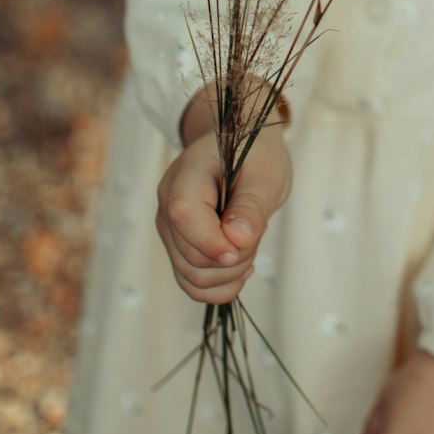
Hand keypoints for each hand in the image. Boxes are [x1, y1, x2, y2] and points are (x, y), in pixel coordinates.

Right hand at [155, 121, 291, 303]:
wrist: (245, 149)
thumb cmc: (255, 155)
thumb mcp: (265, 174)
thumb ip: (251, 206)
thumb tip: (236, 242)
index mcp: (185, 179)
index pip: (184, 218)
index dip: (215, 242)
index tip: (249, 240)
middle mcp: (168, 208)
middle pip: (192, 258)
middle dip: (234, 258)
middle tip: (258, 231)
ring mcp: (170, 231)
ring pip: (191, 278)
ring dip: (230, 274)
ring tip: (250, 243)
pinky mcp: (180, 248)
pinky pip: (192, 283)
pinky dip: (220, 284)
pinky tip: (241, 263)